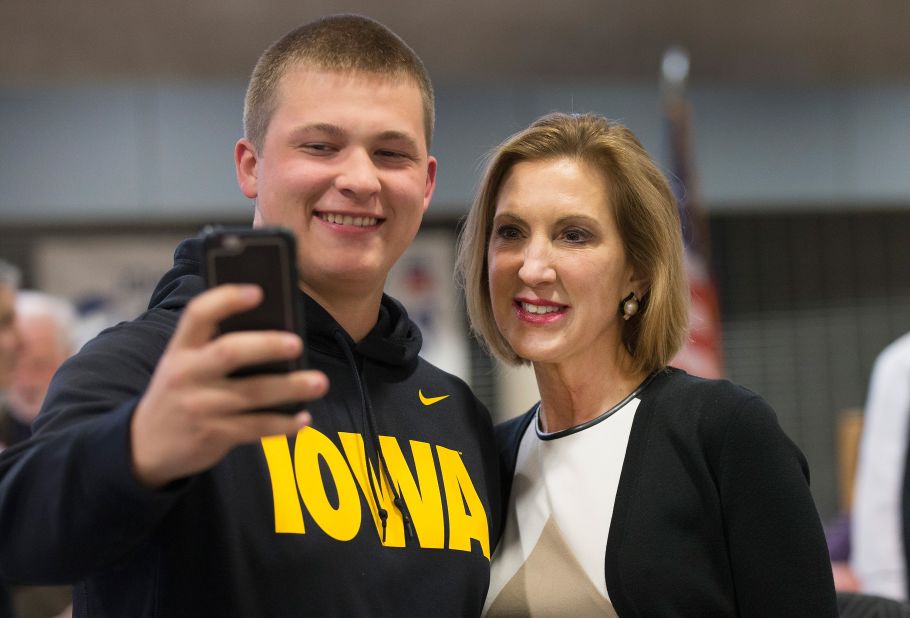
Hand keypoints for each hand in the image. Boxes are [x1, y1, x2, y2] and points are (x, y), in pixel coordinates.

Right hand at [131, 284, 328, 487]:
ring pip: (253, 393)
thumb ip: (217, 346)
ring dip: (291, 388)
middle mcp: (187, 374)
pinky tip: (304, 417)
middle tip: (297, 343)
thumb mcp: (185, 363)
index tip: (257, 291)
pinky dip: (284, 423)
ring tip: (319, 382)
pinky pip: (257, 427)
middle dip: (268, 345)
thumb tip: (278, 331)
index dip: (227, 299)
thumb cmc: (182, 391)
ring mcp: (200, 406)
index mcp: (180, 348)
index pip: (198, 314)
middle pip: (230, 352)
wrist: (147, 445)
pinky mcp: (213, 435)